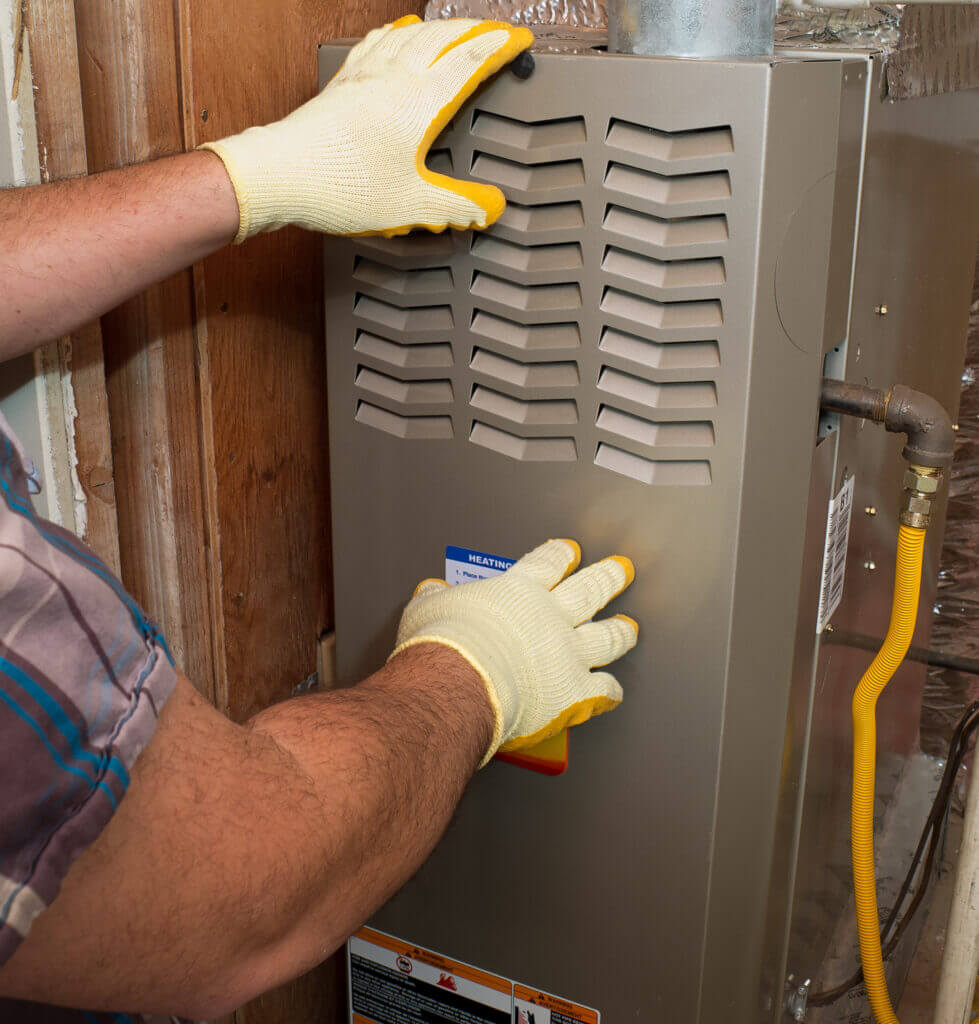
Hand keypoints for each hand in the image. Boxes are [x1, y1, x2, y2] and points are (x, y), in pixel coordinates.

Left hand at [201, 16, 533, 242]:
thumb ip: (457, 205)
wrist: (280, 174)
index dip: (500, 45)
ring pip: (410, 34)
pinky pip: (375, 43)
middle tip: (495, 31)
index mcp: (420, 102)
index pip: (471, 60)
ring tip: (454, 28)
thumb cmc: (341, 185)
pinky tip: (395, 36)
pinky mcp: (340, 85)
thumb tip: (489, 207)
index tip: (519, 39)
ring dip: (438, 27)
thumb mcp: (413, 206)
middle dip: (475, 29)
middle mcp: (393, 78)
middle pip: (443, 36)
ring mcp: (364, 76)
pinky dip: (396, 34)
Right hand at [393, 539, 638, 764]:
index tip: (569, 551)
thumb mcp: (427, 609)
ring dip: (620, 632)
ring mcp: (567, 653)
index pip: (547, 564)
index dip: (560, 555)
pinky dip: (609, 691)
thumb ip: (435, 598)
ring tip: (628, 628)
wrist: (458, 681)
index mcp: (518, 592)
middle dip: (607, 578)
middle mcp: (550, 617)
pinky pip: (601, 690)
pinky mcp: (573, 691)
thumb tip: (430, 592)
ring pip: (605, 637)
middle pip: (589, 590)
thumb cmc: (442, 645)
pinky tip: (613, 691)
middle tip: (620, 570)